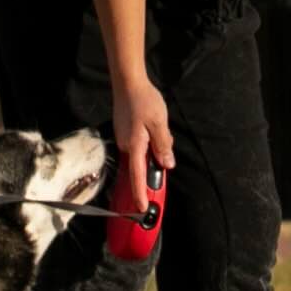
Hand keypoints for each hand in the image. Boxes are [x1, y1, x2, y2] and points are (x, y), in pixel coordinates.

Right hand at [110, 75, 175, 197]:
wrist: (128, 82)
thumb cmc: (144, 101)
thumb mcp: (159, 123)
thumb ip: (163, 145)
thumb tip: (167, 165)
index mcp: (135, 146)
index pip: (138, 176)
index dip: (140, 193)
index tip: (142, 208)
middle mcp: (126, 145)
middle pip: (142, 163)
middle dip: (156, 159)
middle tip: (165, 139)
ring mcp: (123, 138)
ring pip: (142, 152)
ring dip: (153, 147)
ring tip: (159, 125)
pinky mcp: (124, 131)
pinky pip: (138, 144)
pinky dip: (148, 140)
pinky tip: (152, 124)